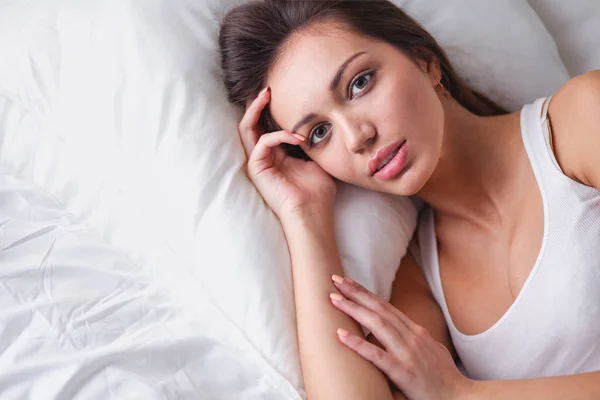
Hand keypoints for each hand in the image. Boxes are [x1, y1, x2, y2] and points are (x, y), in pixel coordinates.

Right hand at [238, 87, 335, 219]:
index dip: (269, 110)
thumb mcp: (316, 160)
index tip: (281, 94)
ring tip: (267, 95)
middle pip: (249, 125)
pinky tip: (297, 137)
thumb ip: (309, 144)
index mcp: (276, 156)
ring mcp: (258, 163)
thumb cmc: (317, 192)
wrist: (313, 213)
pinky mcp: (257, 169)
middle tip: (267, 88)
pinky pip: (261, 143)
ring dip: (256, 110)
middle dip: (256, 104)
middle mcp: (263, 158)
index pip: (265, 127)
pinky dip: (278, 135)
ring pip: (246, 129)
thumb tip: (315, 125)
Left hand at [329, 275, 475, 399]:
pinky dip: (358, 343)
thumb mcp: (429, 350)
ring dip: (353, 309)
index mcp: (415, 332)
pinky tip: (341, 335)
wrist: (461, 398)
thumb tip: (393, 333)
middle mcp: (411, 337)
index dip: (366, 293)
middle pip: (379, 308)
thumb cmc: (443, 378)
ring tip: (334, 299)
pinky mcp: (404, 373)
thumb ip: (410, 340)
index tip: (348, 282)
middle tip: (335, 279)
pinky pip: (377, 356)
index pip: (386, 306)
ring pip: (377, 324)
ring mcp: (408, 353)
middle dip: (356, 292)